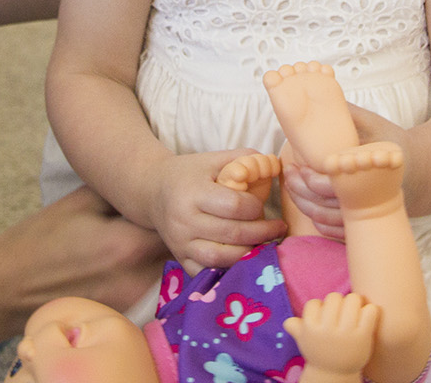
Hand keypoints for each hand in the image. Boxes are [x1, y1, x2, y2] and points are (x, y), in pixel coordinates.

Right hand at [0, 187, 165, 316]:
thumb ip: (124, 194)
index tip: (178, 196)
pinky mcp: (123, 313)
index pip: (178, 224)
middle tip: (167, 212)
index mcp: (127, 244)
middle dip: (176, 230)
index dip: (181, 208)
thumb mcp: (82, 201)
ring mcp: (131, 300)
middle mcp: (136, 277)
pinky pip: (150, 285)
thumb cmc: (39, 238)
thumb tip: (155, 184)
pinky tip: (130, 258)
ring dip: (163, 250)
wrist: (6, 287)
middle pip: (177, 250)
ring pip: (167, 269)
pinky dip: (148, 270)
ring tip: (147, 232)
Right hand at [148, 149, 288, 269]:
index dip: (255, 207)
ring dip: (248, 254)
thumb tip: (273, 165)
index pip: (234, 206)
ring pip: (220, 258)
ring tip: (264, 244)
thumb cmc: (189, 174)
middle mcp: (184, 220)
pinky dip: (228, 269)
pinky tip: (243, 258)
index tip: (261, 205)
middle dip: (262, 232)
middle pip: (232, 234)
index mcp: (193, 192)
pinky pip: (208, 272)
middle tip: (277, 228)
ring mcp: (181, 243)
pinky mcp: (180, 258)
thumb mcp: (214, 159)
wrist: (152, 192)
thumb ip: (244, 158)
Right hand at [283, 292, 380, 379]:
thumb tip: (289, 322)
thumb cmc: (320, 354)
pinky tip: (366, 318)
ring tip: (354, 311)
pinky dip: (370, 310)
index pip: (314, 303)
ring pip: (353, 299)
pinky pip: (370, 310)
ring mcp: (346, 332)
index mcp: (311, 329)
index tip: (324, 315)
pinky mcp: (363, 335)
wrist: (336, 375)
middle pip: (334, 297)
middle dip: (338, 301)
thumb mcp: (305, 343)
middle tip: (341, 311)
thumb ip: (296, 329)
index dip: (320, 306)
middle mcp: (327, 330)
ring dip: (354, 302)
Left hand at [284, 104, 411, 237]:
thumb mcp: (374, 123)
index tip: (297, 164)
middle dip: (302, 192)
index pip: (334, 182)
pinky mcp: (368, 221)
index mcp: (371, 169)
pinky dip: (319, 223)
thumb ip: (347, 113)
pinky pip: (338, 232)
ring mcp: (370, 212)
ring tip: (293, 187)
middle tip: (289, 175)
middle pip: (327, 205)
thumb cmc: (390, 141)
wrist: (420, 169)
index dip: (311, 177)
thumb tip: (318, 92)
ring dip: (306, 207)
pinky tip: (308, 206)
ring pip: (329, 220)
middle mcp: (372, 195)